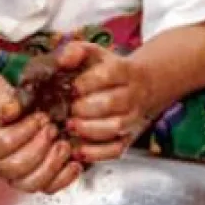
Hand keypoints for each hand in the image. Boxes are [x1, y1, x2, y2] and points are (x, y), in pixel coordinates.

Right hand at [0, 89, 81, 193]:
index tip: (41, 117)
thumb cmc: (11, 110)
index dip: (26, 130)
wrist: (13, 120)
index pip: (5, 143)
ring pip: (32, 183)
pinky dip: (64, 178)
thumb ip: (5, 103)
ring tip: (64, 145)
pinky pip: (48, 189)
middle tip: (53, 129)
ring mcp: (16, 178)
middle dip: (40, 147)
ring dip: (52, 164)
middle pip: (17, 166)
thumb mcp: (4, 100)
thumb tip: (11, 108)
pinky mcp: (34, 183)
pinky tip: (74, 164)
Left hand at [57, 42, 153, 162]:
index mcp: (125, 70)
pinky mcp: (128, 138)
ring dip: (90, 130)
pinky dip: (97, 153)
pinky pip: (116, 150)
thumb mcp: (94, 54)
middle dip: (85, 108)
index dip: (88, 82)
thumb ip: (75, 51)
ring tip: (70, 127)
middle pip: (113, 103)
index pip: (110, 74)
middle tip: (67, 110)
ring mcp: (132, 119)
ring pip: (116, 128)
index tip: (72, 87)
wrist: (142, 85)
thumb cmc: (109, 70)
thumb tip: (62, 59)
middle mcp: (132, 95)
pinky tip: (78, 150)